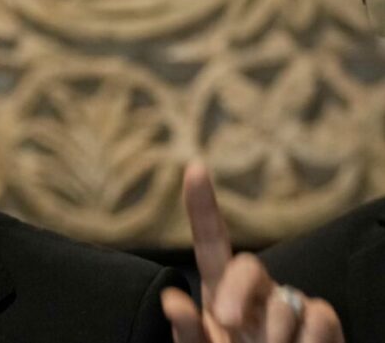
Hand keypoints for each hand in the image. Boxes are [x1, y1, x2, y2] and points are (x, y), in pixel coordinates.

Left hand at [160, 162, 344, 342]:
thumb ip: (188, 330)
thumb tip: (172, 300)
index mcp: (220, 291)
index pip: (212, 243)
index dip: (203, 206)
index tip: (194, 168)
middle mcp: (256, 290)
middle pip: (248, 266)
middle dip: (238, 291)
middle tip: (228, 322)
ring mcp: (290, 303)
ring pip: (285, 301)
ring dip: (273, 335)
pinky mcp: (323, 320)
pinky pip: (319, 316)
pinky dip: (307, 340)